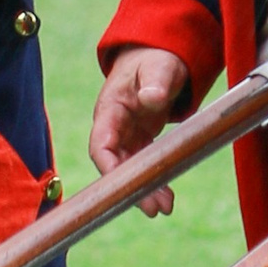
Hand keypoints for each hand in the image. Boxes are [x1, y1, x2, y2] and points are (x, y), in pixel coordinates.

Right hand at [86, 46, 189, 212]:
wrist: (157, 58)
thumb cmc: (156, 60)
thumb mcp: (159, 67)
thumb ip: (155, 81)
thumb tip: (151, 98)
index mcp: (110, 109)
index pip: (100, 144)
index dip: (108, 168)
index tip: (123, 186)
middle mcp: (113, 126)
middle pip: (115, 164)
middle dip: (131, 188)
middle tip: (153, 209)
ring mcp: (126, 135)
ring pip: (129, 170)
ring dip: (144, 189)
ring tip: (164, 208)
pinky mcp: (140, 141)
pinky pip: (143, 166)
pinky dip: (153, 181)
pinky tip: (167, 197)